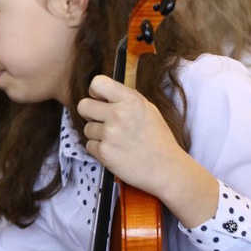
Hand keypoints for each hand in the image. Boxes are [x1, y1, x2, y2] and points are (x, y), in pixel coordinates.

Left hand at [78, 76, 219, 226]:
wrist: (166, 168)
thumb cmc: (159, 139)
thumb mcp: (148, 109)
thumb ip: (126, 100)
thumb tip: (104, 95)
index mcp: (131, 99)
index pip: (97, 83)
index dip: (95, 92)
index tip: (100, 100)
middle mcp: (118, 114)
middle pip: (83, 105)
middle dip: (89, 113)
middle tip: (101, 121)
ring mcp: (110, 134)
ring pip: (87, 128)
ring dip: (97, 134)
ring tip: (116, 141)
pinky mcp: (104, 152)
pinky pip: (90, 146)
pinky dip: (99, 150)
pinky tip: (115, 152)